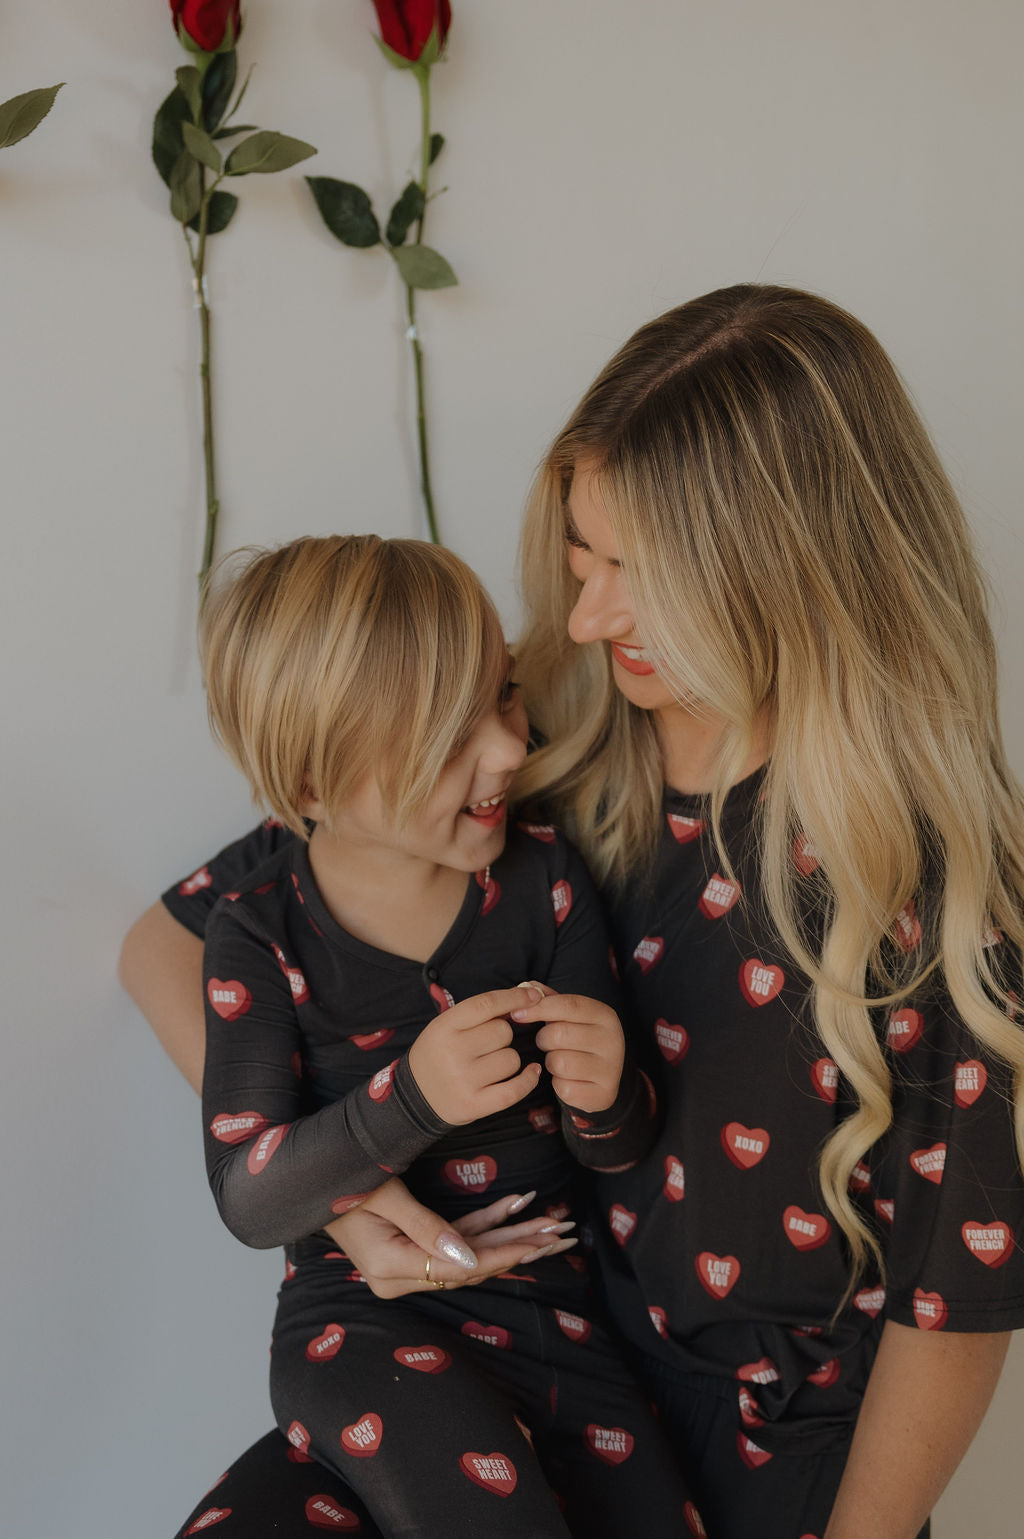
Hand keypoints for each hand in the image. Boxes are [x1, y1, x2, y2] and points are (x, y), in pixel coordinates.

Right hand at [322, 1177, 576, 1298]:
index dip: (498, 1256)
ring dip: (510, 1236)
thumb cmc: (340, 1181)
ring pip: (470, 1253)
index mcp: (389, 1269)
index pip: (457, 1268)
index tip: (534, 1245)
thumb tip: (469, 1259)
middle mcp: (400, 1274)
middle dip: (518, 1247)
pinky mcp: (412, 1246)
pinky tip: (517, 1207)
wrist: (309, 1178)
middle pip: (471, 1265)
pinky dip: (486, 1222)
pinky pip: (456, 1237)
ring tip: (550, 1224)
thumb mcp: (384, 1199)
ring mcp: (407, 1262)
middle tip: (559, 1234)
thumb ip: (425, 1228)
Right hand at [407, 985, 543, 1124]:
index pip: (486, 1004)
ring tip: (489, 1065)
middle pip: (503, 1032)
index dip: (514, 997)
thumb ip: (479, 1013)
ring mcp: (463, 1080)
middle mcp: (453, 1052)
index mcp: (444, 1027)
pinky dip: (528, 1080)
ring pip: (512, 1059)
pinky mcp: (474, 1104)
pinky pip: (515, 1089)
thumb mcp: (446, 1027)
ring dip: (508, 1060)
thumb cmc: (438, 1055)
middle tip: (486, 1045)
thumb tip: (523, 997)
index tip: (534, 995)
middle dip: (502, 1036)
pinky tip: (531, 1072)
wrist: (415, 1098)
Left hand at [512, 983, 624, 1113]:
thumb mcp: (570, 1016)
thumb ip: (548, 999)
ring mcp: (610, 1069)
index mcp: (605, 1015)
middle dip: (543, 1039)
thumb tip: (525, 988)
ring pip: (559, 1062)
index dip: (539, 1008)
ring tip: (558, 1059)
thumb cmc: (578, 1039)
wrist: (602, 1078)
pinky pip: (564, 1087)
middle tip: (547, 1042)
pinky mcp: (602, 1094)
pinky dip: (558, 1084)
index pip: (568, 1005)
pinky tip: (567, 1079)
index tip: (516, 1014)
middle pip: (559, 1034)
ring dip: (550, 1062)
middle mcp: (613, 1040)